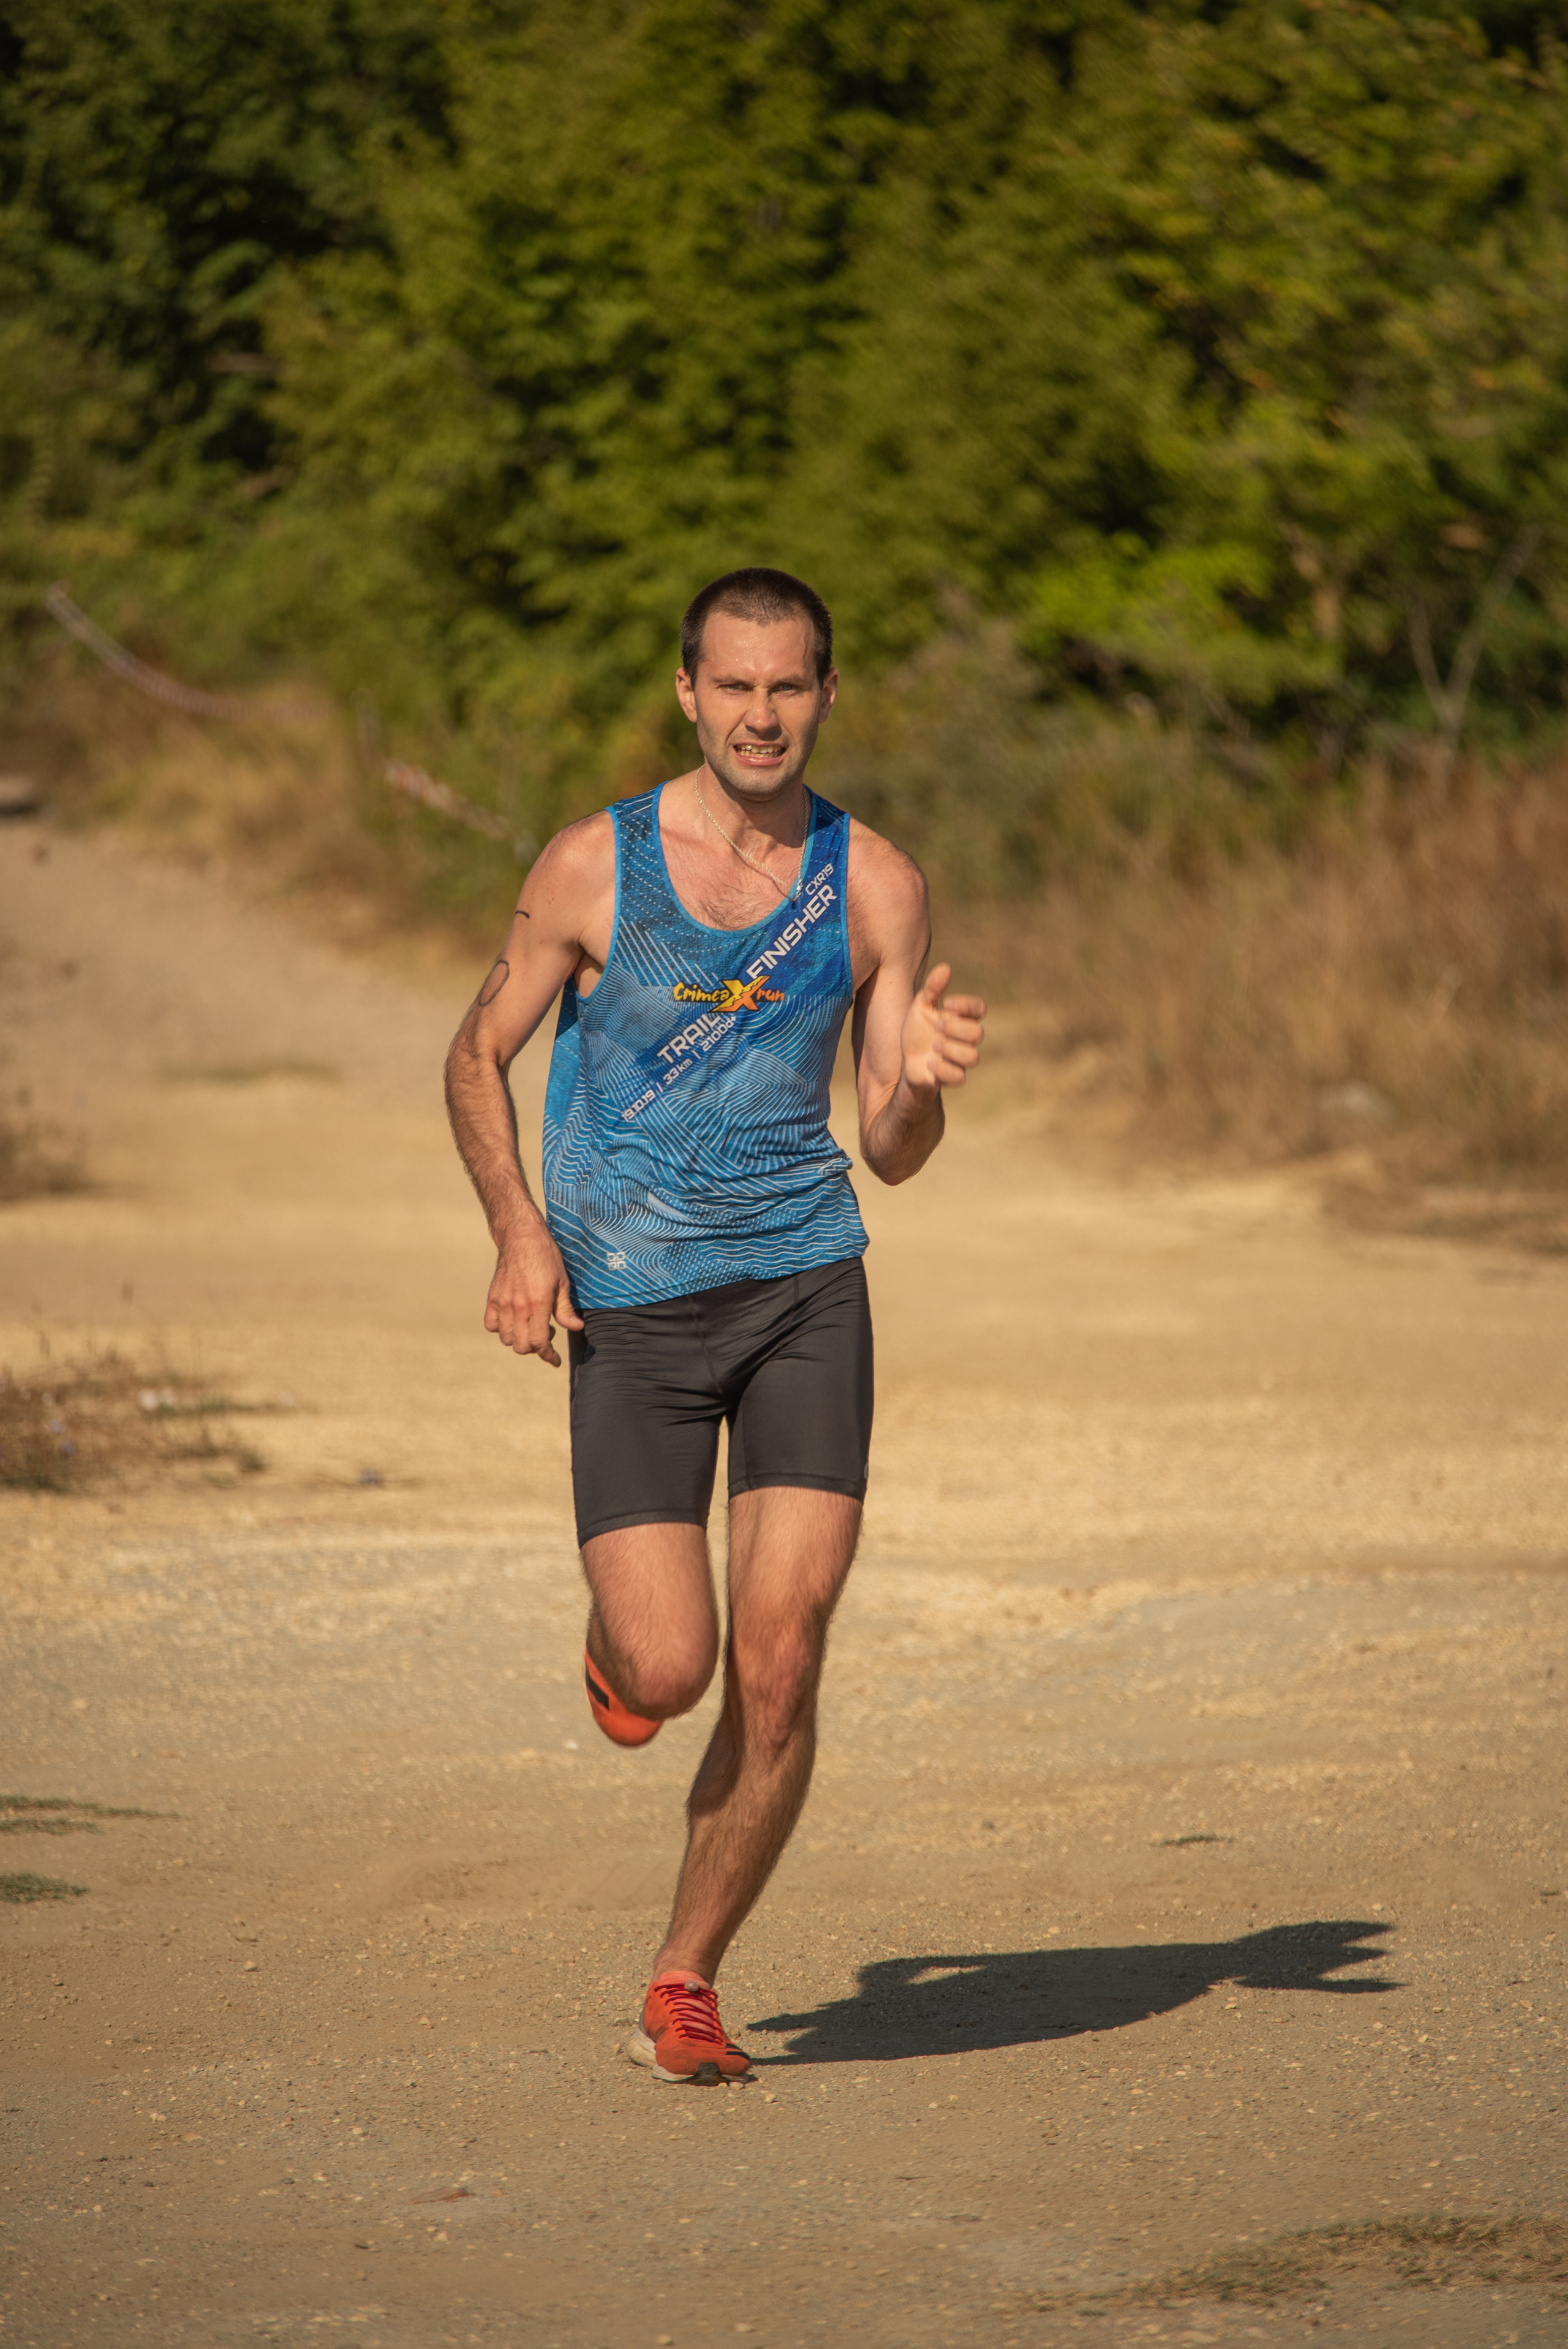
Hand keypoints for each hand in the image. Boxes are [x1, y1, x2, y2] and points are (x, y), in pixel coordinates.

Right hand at [484, 1225, 584, 1366]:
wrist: (522, 1237)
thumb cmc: (546, 1257)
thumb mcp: (562, 1282)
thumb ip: (565, 1309)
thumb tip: (576, 1327)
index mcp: (538, 1303)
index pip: (540, 1342)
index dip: (548, 1355)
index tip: (555, 1359)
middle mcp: (518, 1306)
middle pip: (522, 1346)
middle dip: (536, 1347)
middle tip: (546, 1333)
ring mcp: (502, 1302)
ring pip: (506, 1338)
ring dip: (519, 1339)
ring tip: (530, 1324)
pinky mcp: (492, 1297)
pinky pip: (491, 1325)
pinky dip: (500, 1329)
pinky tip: (512, 1320)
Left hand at [899, 963, 985, 1092]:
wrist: (906, 1061)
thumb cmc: (918, 1031)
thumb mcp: (920, 1007)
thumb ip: (932, 988)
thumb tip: (946, 967)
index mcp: (961, 1019)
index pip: (980, 1009)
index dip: (968, 1006)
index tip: (948, 1003)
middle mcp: (965, 1039)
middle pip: (978, 1033)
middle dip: (956, 1028)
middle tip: (936, 1026)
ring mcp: (960, 1060)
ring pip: (973, 1057)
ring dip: (951, 1049)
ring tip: (933, 1046)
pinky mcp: (951, 1078)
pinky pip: (959, 1078)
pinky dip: (943, 1070)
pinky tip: (929, 1063)